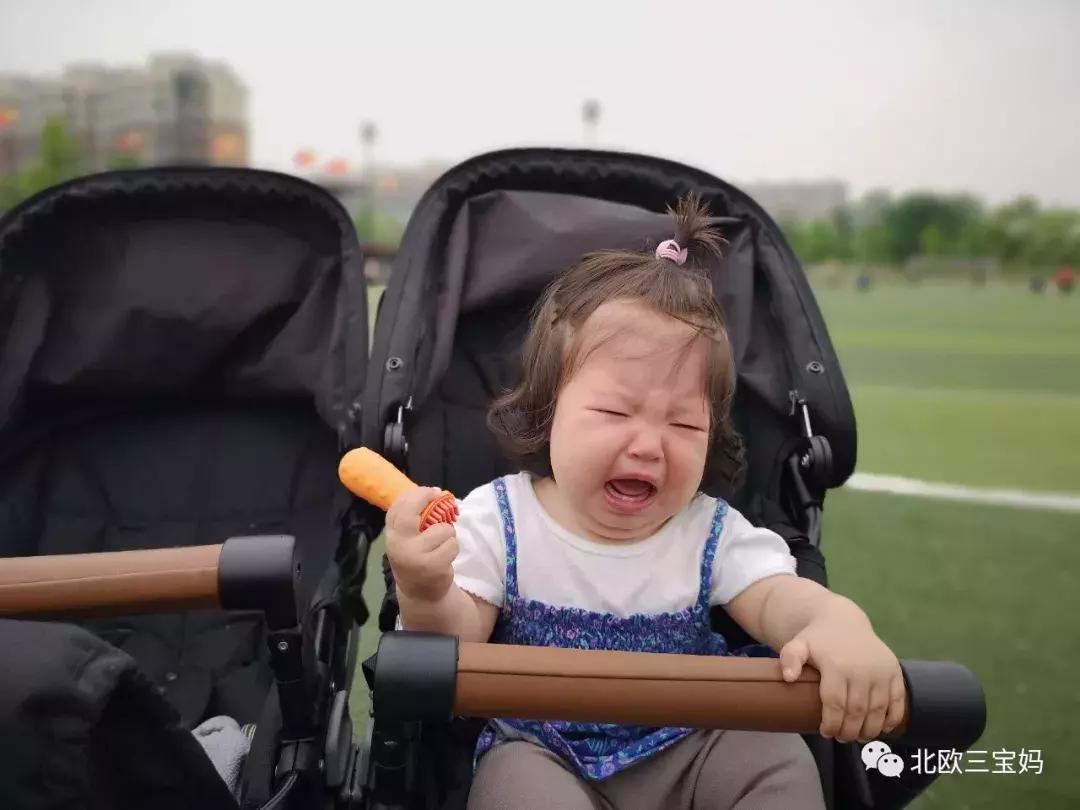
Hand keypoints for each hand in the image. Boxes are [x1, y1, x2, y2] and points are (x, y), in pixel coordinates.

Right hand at [385, 486, 458, 603]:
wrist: (420, 592)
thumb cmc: (416, 557)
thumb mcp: (407, 539)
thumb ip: (414, 518)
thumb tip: (436, 493)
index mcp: (392, 535)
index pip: (398, 507)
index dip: (415, 494)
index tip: (430, 491)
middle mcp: (399, 544)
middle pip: (410, 512)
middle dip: (426, 499)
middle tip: (439, 496)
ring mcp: (415, 556)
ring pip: (443, 529)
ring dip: (449, 533)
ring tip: (442, 544)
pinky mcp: (432, 566)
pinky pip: (452, 545)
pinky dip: (453, 548)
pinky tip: (446, 557)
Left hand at [779, 610, 905, 743]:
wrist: (843, 621)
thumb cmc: (817, 641)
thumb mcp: (798, 645)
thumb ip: (790, 659)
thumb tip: (788, 678)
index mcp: (836, 665)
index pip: (835, 705)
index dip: (831, 724)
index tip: (825, 732)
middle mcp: (862, 669)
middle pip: (857, 712)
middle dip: (849, 731)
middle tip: (842, 738)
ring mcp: (881, 671)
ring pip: (878, 711)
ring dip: (869, 730)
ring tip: (858, 737)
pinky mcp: (895, 673)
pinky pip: (898, 703)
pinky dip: (891, 720)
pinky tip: (881, 729)